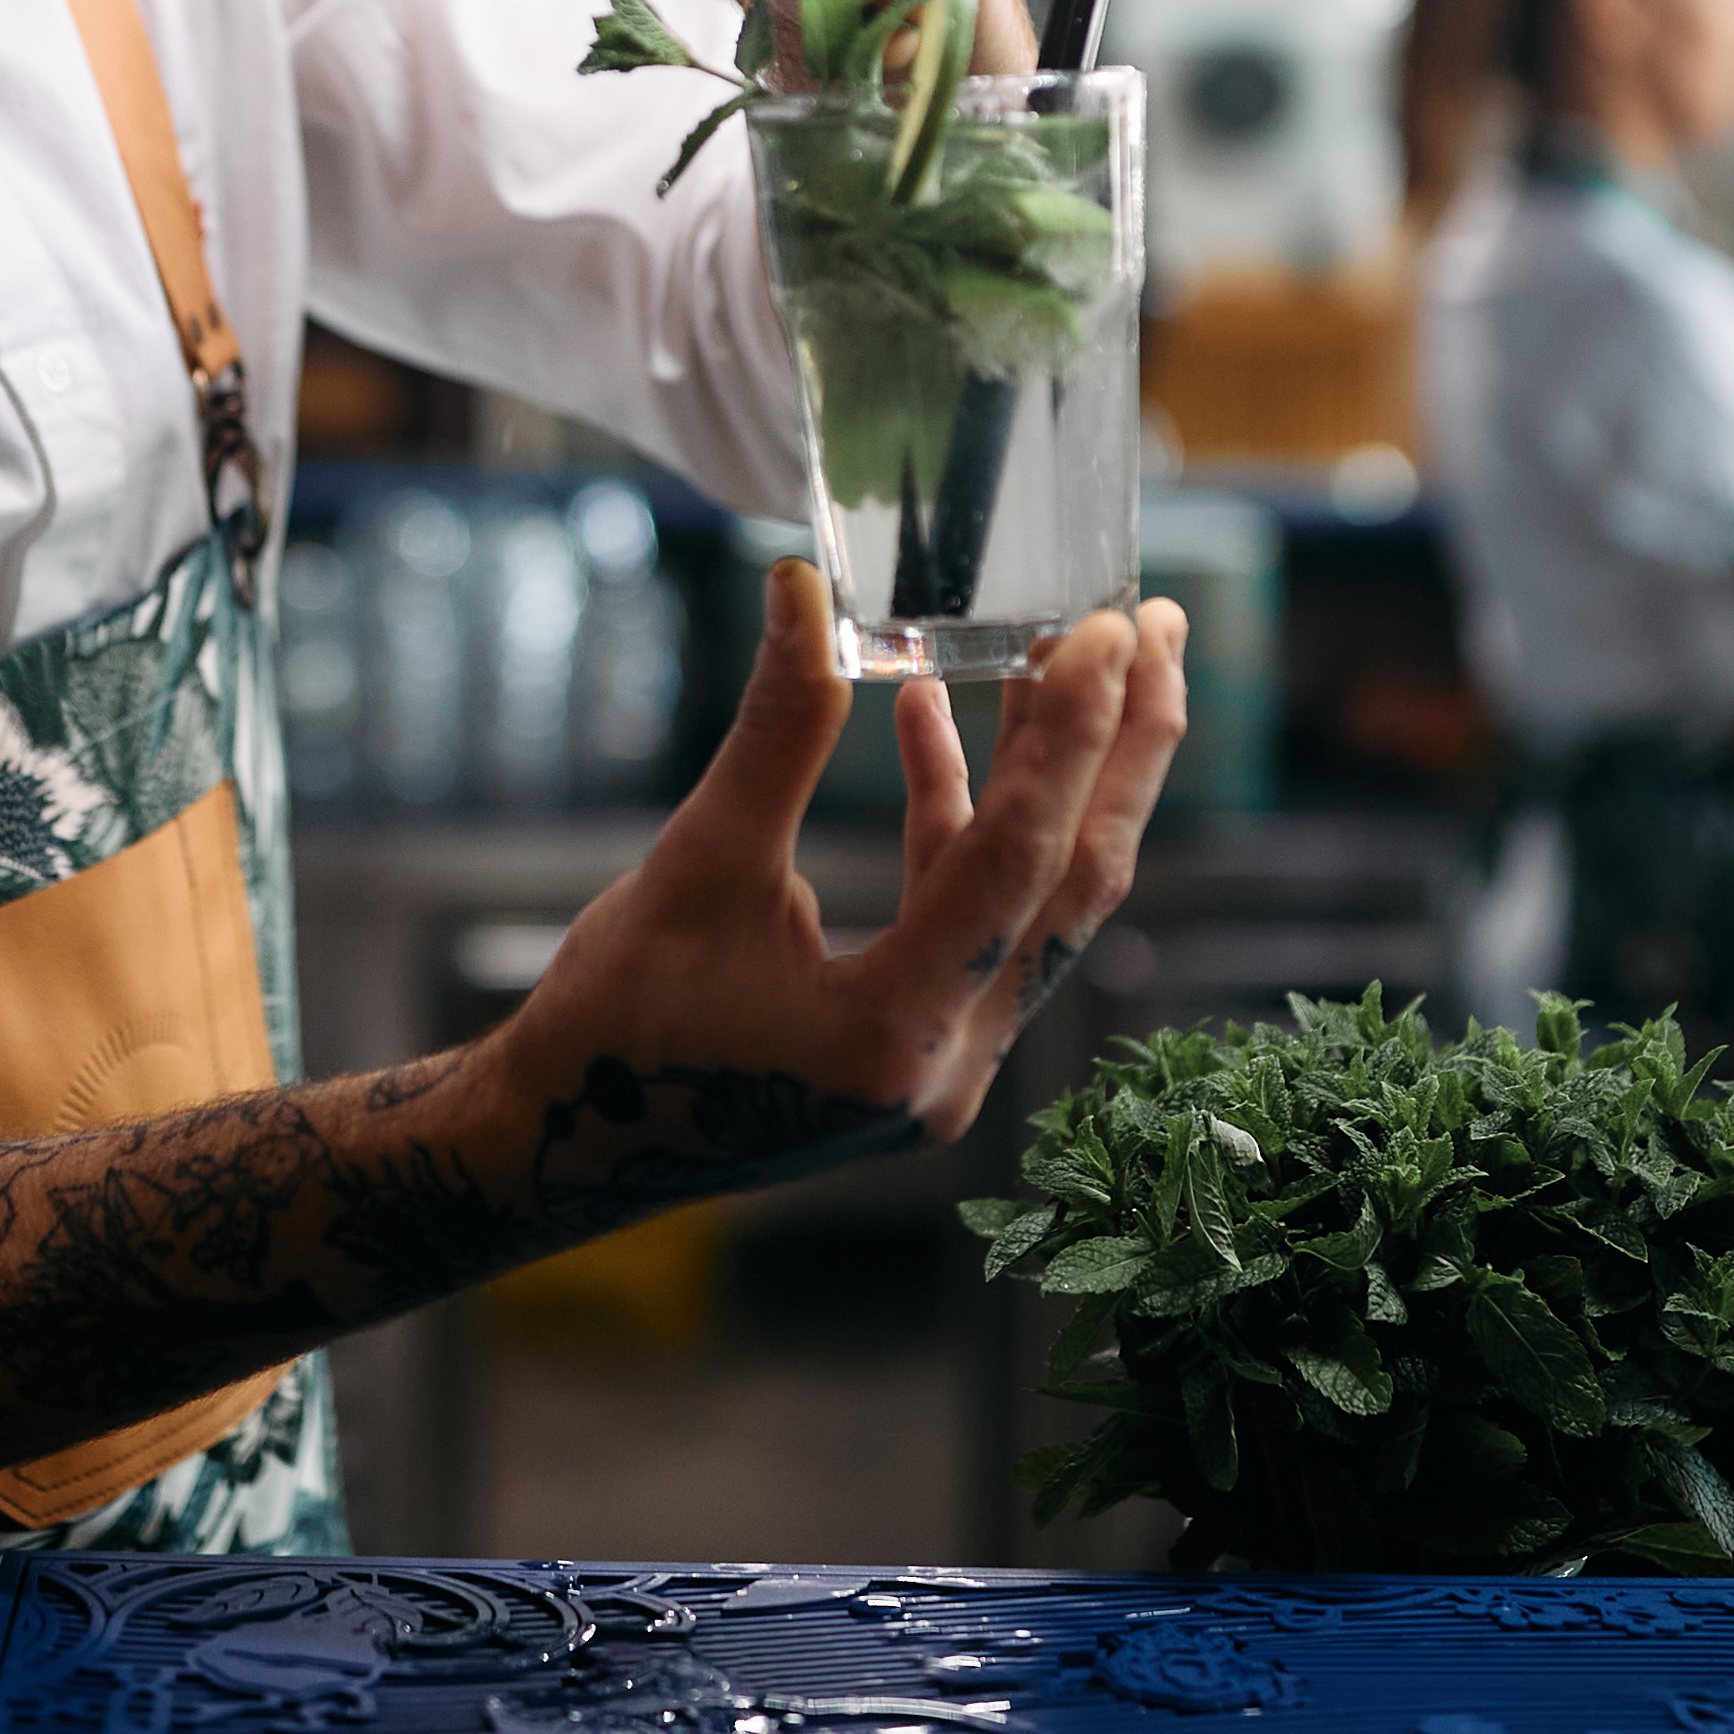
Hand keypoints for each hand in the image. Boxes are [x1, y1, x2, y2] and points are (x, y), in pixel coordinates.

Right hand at [473, 560, 1190, 1181]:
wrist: (574, 1144)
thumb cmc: (620, 1021)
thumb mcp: (700, 865)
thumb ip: (775, 731)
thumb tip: (804, 589)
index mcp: (894, 1031)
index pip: (1016, 857)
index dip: (1068, 733)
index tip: (1109, 630)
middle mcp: (950, 1063)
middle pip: (1074, 883)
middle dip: (1124, 749)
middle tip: (1160, 629)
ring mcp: (946, 1063)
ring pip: (1039, 900)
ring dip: (1052, 776)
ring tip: (1071, 654)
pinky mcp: (923, 1044)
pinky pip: (977, 918)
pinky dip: (965, 821)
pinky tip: (930, 723)